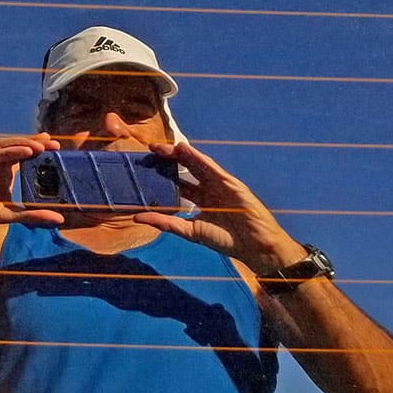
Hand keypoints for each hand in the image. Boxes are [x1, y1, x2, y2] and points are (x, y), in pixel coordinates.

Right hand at [0, 134, 64, 228]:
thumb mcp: (8, 215)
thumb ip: (32, 217)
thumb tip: (59, 220)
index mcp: (4, 174)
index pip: (25, 157)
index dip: (40, 151)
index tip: (58, 149)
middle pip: (19, 147)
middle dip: (37, 143)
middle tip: (56, 143)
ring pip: (8, 146)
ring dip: (26, 143)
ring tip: (43, 145)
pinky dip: (12, 151)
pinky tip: (26, 151)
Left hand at [133, 142, 306, 273]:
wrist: (254, 246)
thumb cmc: (227, 240)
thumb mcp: (190, 231)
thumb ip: (166, 223)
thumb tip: (137, 218)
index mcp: (201, 201)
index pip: (179, 184)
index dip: (162, 176)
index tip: (145, 169)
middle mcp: (209, 189)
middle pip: (186, 171)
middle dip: (169, 161)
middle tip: (149, 151)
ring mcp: (220, 184)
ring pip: (197, 165)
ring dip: (180, 154)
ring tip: (162, 147)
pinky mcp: (230, 182)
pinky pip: (211, 168)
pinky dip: (198, 158)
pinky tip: (185, 149)